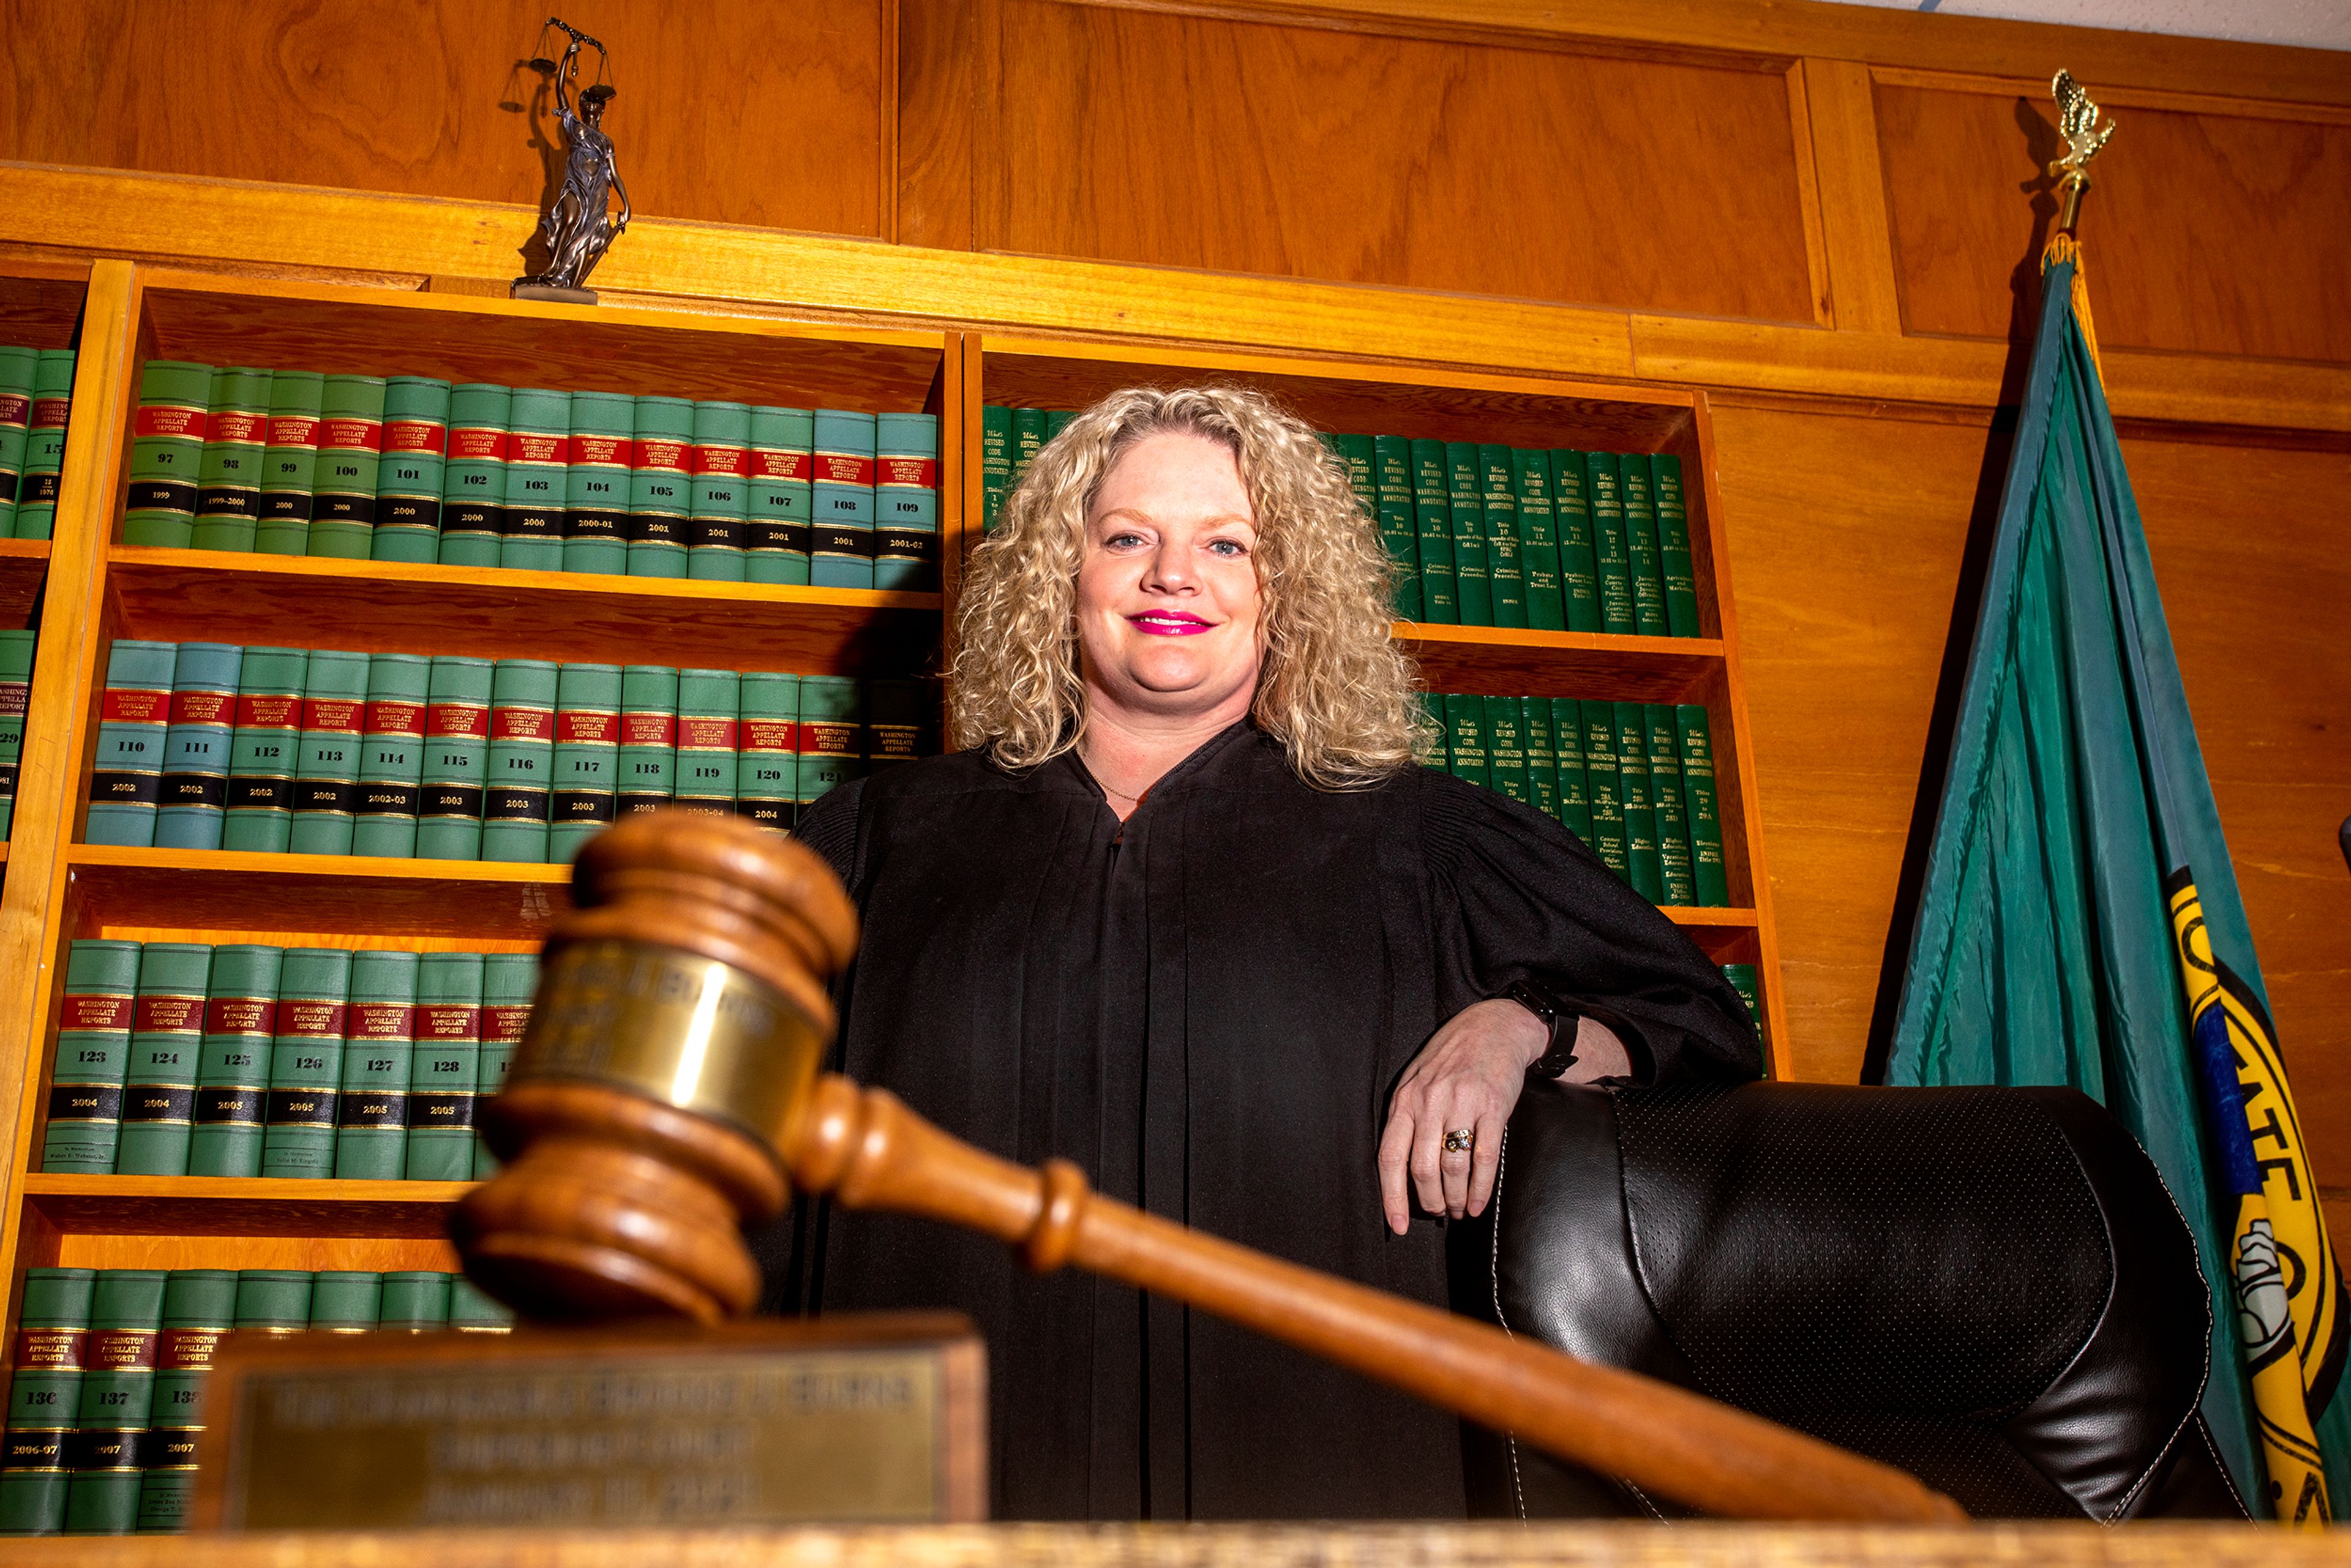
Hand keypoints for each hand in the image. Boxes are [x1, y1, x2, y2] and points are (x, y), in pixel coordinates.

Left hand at [1378, 999, 1546, 1233]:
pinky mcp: (1492, 1107)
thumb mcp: (1418, 1081)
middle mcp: (1429, 1102)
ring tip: (1458, 1211)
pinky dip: (1480, 1189)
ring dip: (1454, 1199)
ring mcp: (1461, 1104)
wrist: (1494, 1026)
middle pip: (1422, 1169)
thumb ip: (1409, 1118)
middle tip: (1438, 1214)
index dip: (1391, 1197)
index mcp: (1405, 1099)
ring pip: (1452, 1168)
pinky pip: (1483, 1158)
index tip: (1396, 1226)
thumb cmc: (1453, 1058)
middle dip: (1429, 1202)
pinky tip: (1477, 1204)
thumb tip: (1403, 1170)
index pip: (1390, 1157)